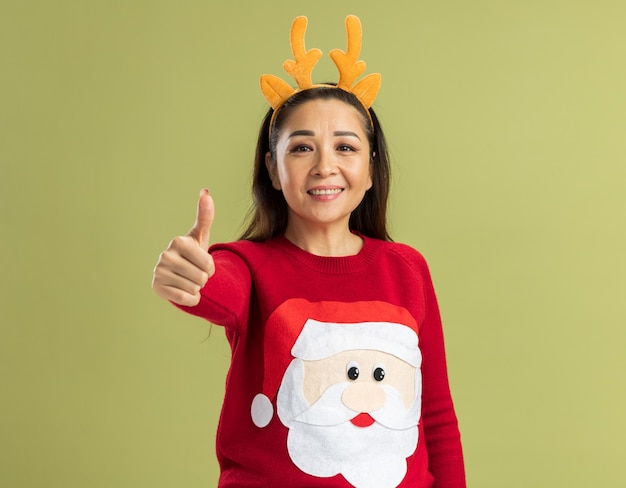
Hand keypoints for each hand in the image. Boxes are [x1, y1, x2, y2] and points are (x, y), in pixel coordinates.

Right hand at [152, 189, 214, 305]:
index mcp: (178, 241)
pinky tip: (184, 290)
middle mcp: (165, 255)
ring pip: (194, 289)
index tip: (203, 263)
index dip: (211, 268)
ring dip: (196, 288)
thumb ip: (205, 216)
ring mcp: (158, 272)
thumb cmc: (193, 253)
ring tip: (189, 279)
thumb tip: (205, 192)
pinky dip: (190, 298)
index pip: (209, 263)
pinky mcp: (156, 287)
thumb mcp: (201, 236)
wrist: (180, 273)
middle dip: (203, 279)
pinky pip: (185, 299)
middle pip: (201, 277)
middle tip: (195, 273)